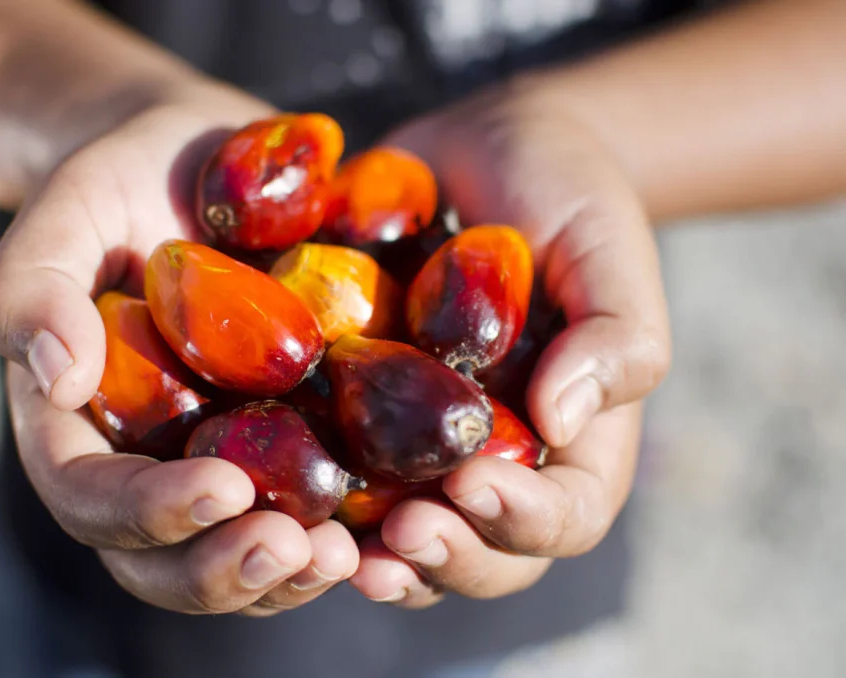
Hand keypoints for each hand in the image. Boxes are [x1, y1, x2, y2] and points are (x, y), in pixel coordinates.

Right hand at [0, 90, 359, 615]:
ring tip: (348, 553)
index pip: (93, 500)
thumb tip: (56, 379)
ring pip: (243, 558)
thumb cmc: (125, 183)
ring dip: (291, 575)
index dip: (150, 514)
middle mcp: (152, 464)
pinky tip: (400, 515)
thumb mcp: (68, 211)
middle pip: (168, 562)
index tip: (224, 487)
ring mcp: (226, 459)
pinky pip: (314, 511)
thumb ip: (32, 285)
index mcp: (82, 427)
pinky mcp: (294, 443)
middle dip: (226, 571)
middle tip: (297, 549)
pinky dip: (350, 531)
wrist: (204, 160)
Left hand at [350, 82, 670, 606]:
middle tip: (396, 536)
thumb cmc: (562, 192)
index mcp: (571, 439)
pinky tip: (269, 489)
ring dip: (374, 559)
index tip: (471, 484)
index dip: (523, 520)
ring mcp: (421, 446)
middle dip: (443, 557)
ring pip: (404, 539)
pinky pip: (333, 475)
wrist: (478, 148)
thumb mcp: (605, 247)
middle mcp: (496, 459)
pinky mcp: (356, 413)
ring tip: (329, 551)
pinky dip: (309, 499)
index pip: (564, 515)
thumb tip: (560, 423)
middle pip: (482, 552)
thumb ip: (615, 335)